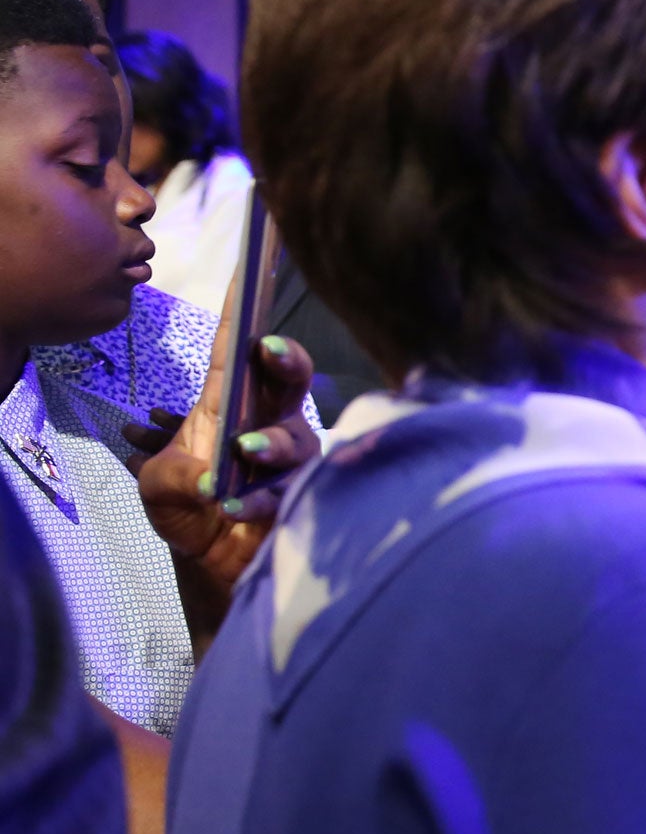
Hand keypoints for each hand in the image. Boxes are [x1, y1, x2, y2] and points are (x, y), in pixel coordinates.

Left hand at [136, 328, 318, 633]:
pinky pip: (287, 491)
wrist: (211, 560)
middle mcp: (266, 423)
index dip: (242, 314)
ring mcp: (288, 461)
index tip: (247, 274)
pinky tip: (231, 506)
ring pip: (296, 438)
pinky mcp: (299, 497)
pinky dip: (256, 499)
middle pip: (289, 382)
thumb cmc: (185, 505)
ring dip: (272, 442)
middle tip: (269, 351)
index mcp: (228, 406)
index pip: (236, 354)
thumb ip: (172, 474)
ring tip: (247, 451)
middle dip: (286, 361)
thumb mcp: (157, 485)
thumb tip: (208, 478)